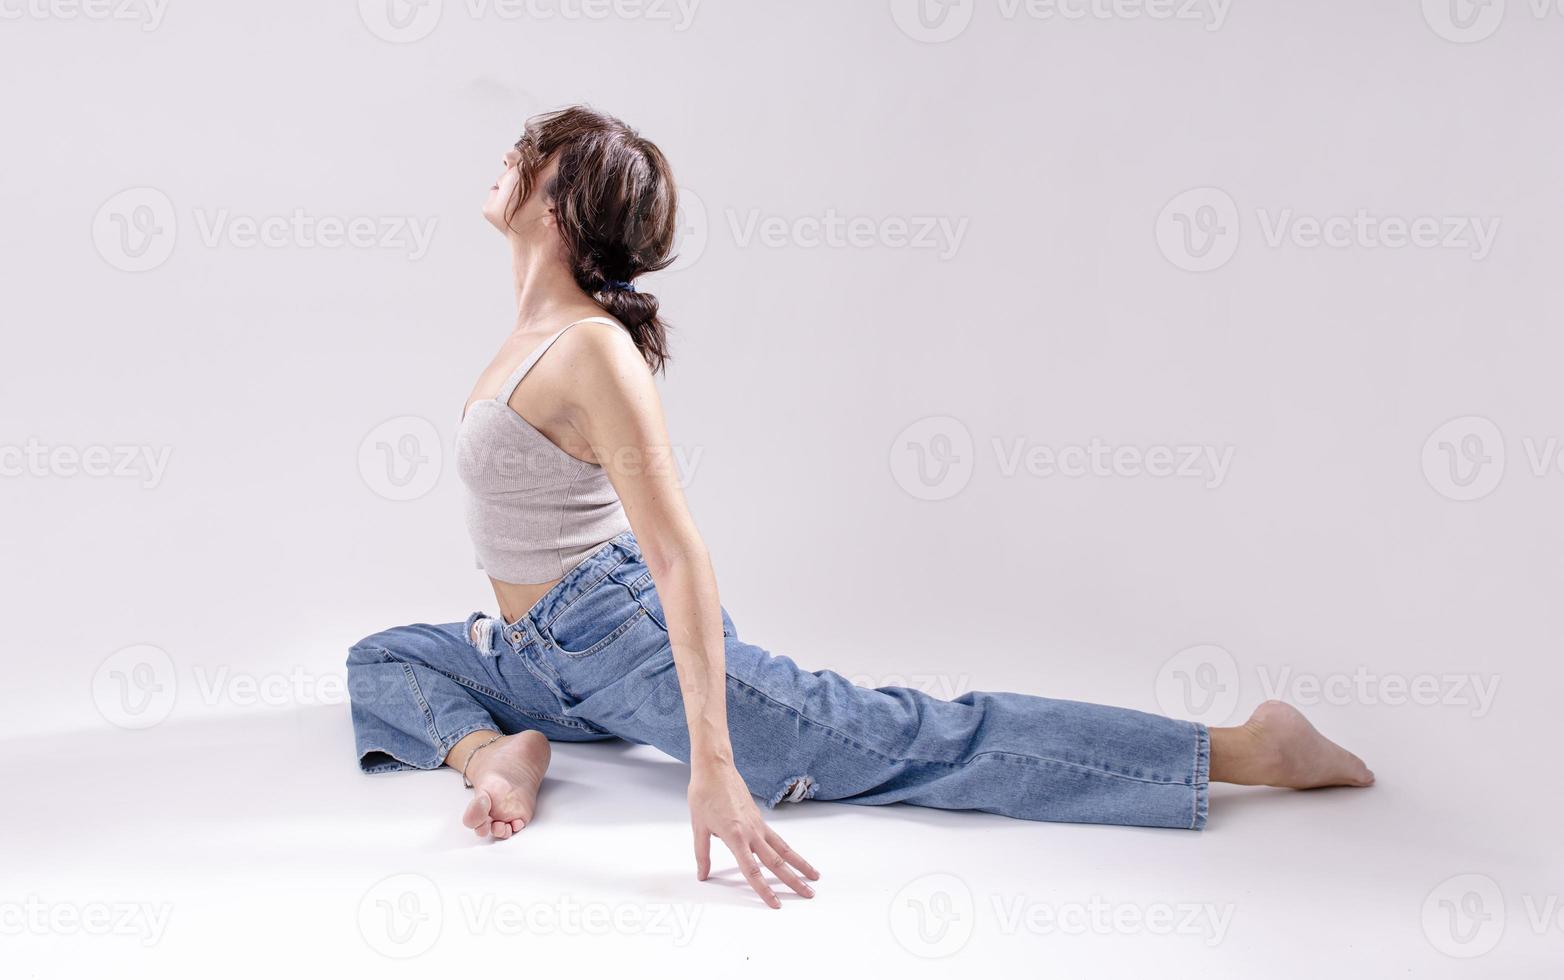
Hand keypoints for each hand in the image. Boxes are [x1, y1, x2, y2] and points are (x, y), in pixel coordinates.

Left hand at [688, 761, 819, 907]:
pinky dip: (788, 850)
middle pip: (776, 862)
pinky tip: (793, 858)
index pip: (752, 870)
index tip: (776, 903)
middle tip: (809, 894)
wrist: (715, 768)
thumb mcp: (698, 826)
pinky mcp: (760, 818)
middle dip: (793, 880)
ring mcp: (758, 825)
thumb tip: (703, 874)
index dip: (764, 889)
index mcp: (735, 836)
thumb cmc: (704, 794)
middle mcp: (751, 832)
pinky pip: (777, 838)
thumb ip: (702, 854)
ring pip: (784, 849)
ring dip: (800, 864)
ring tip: (814, 877)